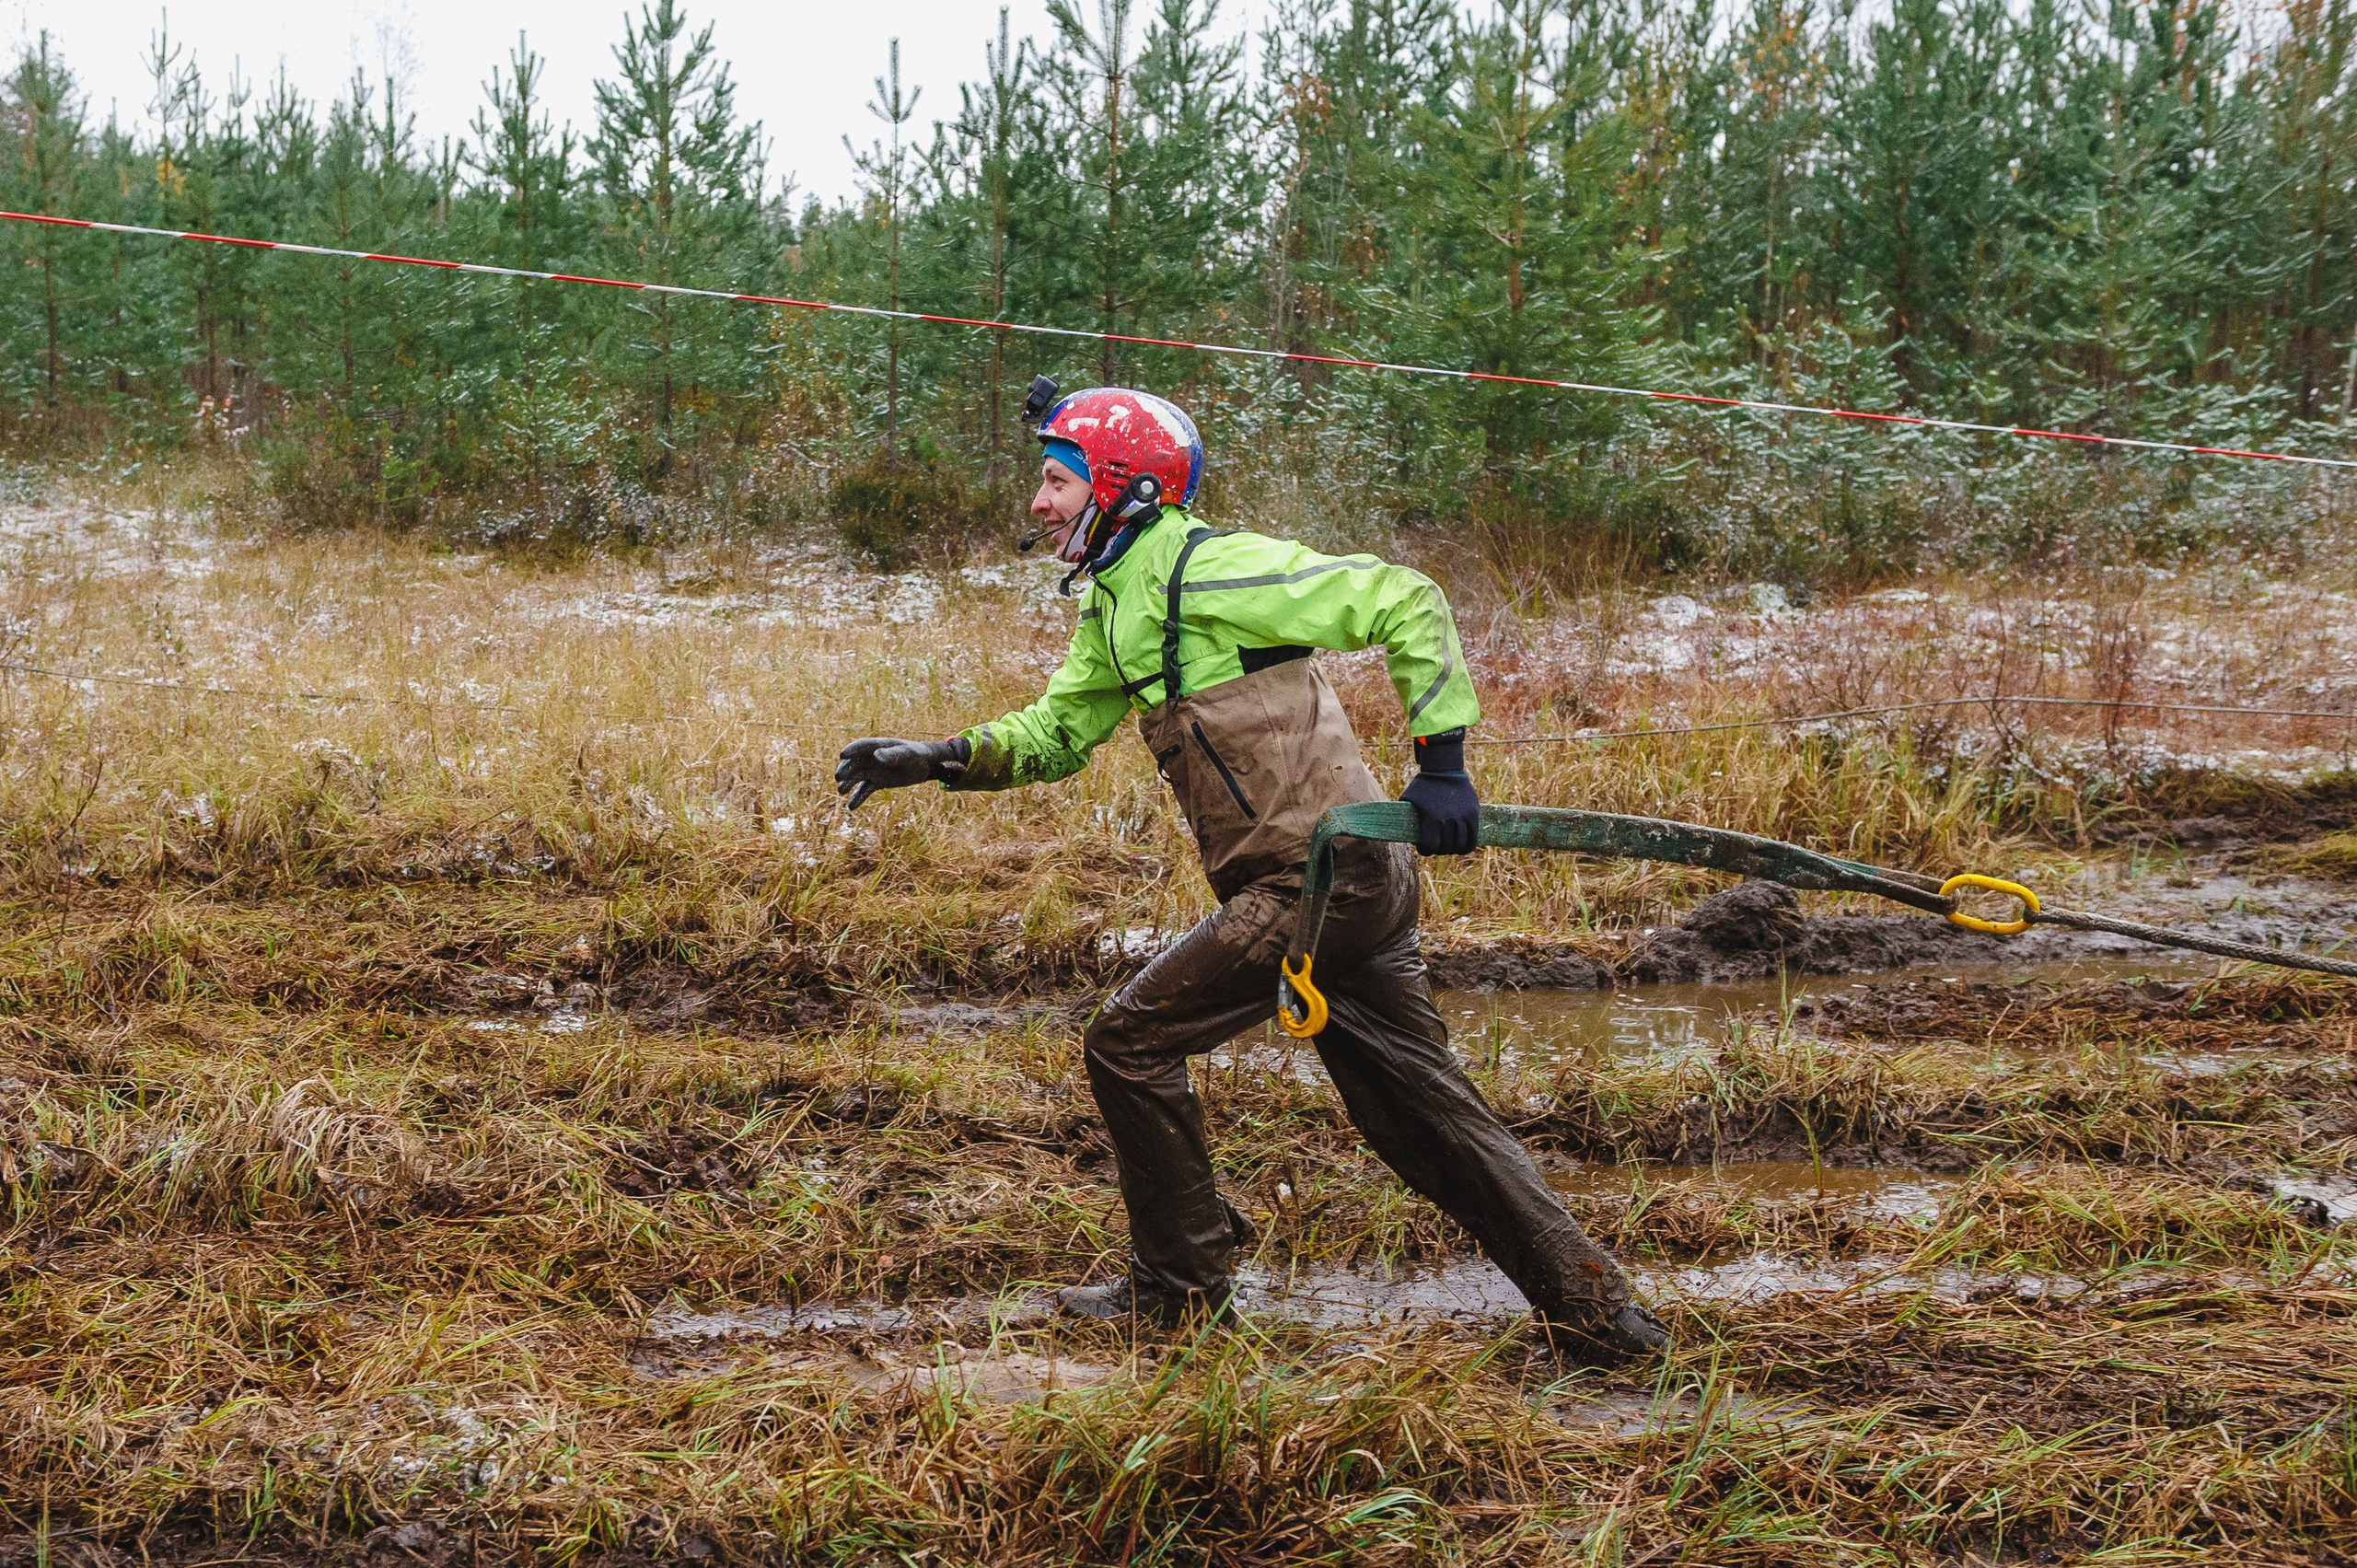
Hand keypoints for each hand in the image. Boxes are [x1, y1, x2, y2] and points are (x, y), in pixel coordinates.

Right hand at [835, 736, 968, 810]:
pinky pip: (864, 790)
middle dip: (845, 769)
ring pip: (856, 777)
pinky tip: (851, 806)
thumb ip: (893, 755)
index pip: (860, 746)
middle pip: (854, 763)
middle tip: (839, 778)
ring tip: (842, 791)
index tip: (842, 755)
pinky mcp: (876, 782)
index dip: (851, 750)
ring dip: (848, 784)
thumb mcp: (907, 755)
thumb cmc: (916, 755)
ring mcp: (873, 771)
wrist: (924, 766)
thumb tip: (876, 756)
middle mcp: (871, 758)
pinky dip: (858, 798)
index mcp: (877, 746)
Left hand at [1399, 728, 1478, 855]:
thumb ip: (1404, 816)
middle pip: (1444, 848)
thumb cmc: (1422, 785)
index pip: (1430, 847)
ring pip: (1459, 846)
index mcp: (1430, 818)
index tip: (1424, 847)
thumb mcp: (1407, 799)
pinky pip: (1472, 840)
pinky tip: (1460, 846)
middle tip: (1436, 845)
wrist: (1444, 769)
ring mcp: (1462, 817)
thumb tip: (1392, 830)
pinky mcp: (1473, 815)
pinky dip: (1466, 847)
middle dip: (1438, 849)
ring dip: (1452, 849)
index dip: (1425, 850)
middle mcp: (1447, 819)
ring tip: (1448, 845)